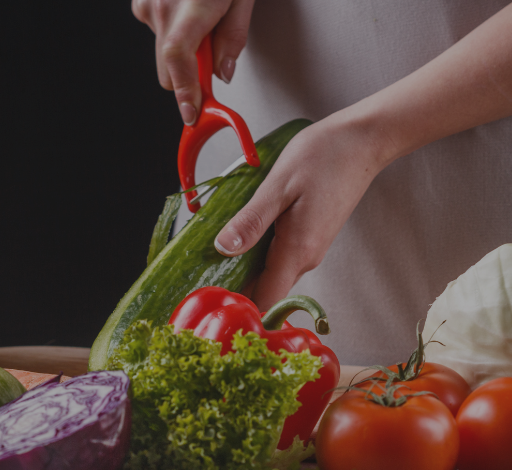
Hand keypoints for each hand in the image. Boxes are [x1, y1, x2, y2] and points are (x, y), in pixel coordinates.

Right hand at [132, 0, 255, 124]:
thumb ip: (234, 35)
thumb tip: (223, 73)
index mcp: (190, 4)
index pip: (178, 57)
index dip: (184, 91)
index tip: (192, 113)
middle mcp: (161, 7)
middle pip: (169, 69)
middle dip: (191, 73)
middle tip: (213, 51)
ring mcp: (147, 5)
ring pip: (164, 53)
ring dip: (185, 47)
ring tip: (202, 17)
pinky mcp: (141, 4)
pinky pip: (158, 35)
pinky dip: (174, 31)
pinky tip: (188, 8)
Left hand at [214, 112, 390, 310]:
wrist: (361, 142)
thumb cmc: (325, 157)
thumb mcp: (279, 186)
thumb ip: (251, 221)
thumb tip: (223, 249)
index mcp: (298, 250)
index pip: (266, 300)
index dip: (238, 301)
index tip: (211, 289)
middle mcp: (307, 257)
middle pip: (267, 288)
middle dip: (237, 283)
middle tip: (205, 265)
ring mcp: (311, 247)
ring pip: (273, 272)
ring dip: (247, 264)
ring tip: (220, 243)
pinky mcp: (311, 236)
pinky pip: (281, 255)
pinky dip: (260, 250)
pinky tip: (246, 228)